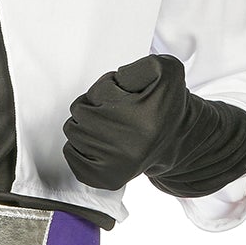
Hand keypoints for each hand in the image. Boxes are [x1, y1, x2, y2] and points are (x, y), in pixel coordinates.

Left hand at [62, 54, 245, 195]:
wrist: (174, 142)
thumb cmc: (164, 106)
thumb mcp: (167, 71)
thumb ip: (142, 65)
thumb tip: (118, 80)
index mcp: (145, 117)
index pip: (99, 90)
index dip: (108, 86)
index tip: (125, 94)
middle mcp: (130, 145)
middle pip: (79, 110)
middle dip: (93, 105)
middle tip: (113, 110)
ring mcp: (116, 166)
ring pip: (73, 130)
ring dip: (85, 124)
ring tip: (107, 125)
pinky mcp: (105, 179)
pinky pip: (70, 154)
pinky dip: (78, 146)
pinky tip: (100, 143)